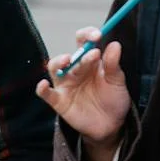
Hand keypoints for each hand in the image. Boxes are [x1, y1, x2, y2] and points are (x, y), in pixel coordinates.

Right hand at [35, 28, 131, 153]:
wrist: (112, 126)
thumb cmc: (114, 100)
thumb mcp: (117, 81)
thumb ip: (113, 64)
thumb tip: (114, 44)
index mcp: (90, 61)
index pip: (84, 41)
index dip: (88, 35)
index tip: (97, 35)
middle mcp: (76, 70)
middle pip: (71, 55)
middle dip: (79, 52)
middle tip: (91, 53)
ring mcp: (66, 85)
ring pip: (54, 69)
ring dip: (59, 62)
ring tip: (67, 60)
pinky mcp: (60, 101)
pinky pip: (47, 94)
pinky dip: (42, 89)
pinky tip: (43, 85)